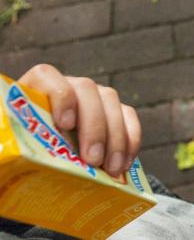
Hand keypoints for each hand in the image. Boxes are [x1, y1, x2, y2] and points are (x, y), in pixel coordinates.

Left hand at [17, 64, 141, 177]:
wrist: (37, 160)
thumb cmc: (16, 154)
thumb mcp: (10, 148)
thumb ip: (16, 146)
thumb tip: (25, 153)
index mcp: (33, 89)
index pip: (47, 76)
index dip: (60, 95)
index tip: (65, 123)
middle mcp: (66, 87)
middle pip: (86, 90)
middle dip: (94, 126)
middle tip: (93, 159)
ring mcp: (92, 97)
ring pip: (110, 101)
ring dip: (115, 136)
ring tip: (111, 169)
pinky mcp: (111, 111)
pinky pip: (128, 116)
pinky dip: (130, 139)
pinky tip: (125, 164)